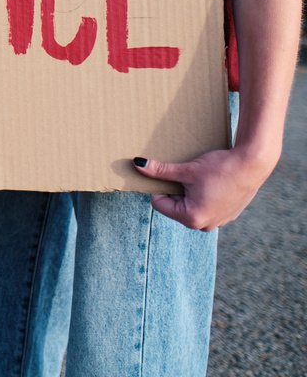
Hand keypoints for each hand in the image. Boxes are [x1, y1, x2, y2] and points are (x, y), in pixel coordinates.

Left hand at [134, 146, 278, 230]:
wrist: (253, 164)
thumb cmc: (220, 168)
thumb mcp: (186, 170)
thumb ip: (160, 171)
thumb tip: (137, 164)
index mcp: (192, 218)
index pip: (160, 204)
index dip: (159, 187)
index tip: (166, 173)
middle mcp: (205, 225)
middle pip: (175, 207)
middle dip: (175, 190)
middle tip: (184, 175)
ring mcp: (218, 222)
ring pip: (190, 206)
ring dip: (188, 192)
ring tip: (199, 178)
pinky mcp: (227, 214)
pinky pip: (205, 206)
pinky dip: (202, 195)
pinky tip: (210, 182)